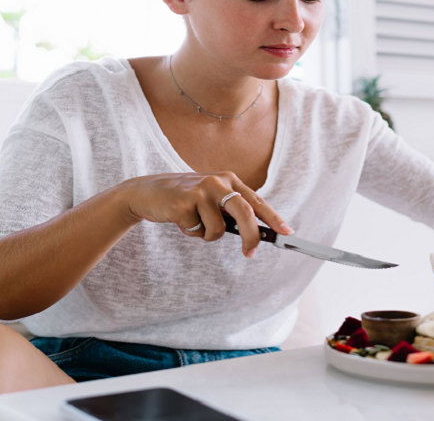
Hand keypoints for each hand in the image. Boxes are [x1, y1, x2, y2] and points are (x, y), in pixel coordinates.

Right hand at [119, 172, 292, 257]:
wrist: (147, 192)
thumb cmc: (185, 199)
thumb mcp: (211, 199)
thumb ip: (231, 211)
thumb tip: (255, 235)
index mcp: (229, 179)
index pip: (257, 201)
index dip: (273, 218)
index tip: (287, 233)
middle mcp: (218, 181)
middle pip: (246, 213)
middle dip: (252, 237)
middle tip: (250, 254)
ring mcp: (201, 190)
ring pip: (219, 230)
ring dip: (207, 235)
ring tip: (194, 222)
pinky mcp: (184, 202)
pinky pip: (198, 231)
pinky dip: (191, 232)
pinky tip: (180, 219)